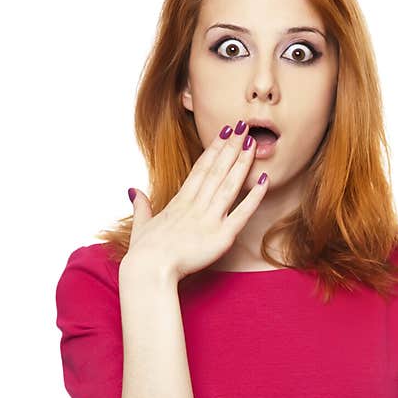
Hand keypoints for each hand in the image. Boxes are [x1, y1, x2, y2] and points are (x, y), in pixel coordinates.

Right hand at [120, 121, 267, 281]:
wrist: (149, 271)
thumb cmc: (144, 253)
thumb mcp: (141, 225)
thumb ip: (141, 206)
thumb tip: (133, 191)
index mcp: (180, 202)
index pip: (200, 169)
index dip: (213, 149)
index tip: (224, 132)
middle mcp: (196, 205)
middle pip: (216, 170)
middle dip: (230, 146)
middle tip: (243, 126)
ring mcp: (209, 219)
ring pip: (229, 184)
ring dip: (241, 162)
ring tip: (252, 142)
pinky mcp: (221, 236)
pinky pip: (242, 213)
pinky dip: (254, 197)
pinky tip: (264, 180)